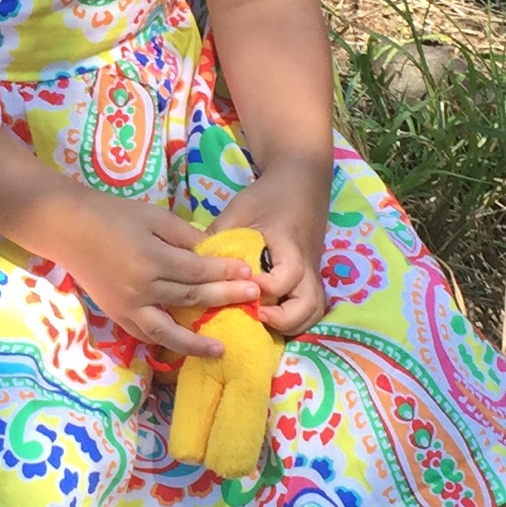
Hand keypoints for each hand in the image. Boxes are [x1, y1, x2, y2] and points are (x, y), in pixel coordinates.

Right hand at [47, 194, 262, 356]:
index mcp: (152, 259)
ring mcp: (127, 306)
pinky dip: (166, 342)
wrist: (68, 228)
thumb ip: (184, 235)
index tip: (247, 272)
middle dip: (224, 298)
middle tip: (253, 299)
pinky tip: (183, 345)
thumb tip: (211, 253)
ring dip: (196, 341)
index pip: (198, 271)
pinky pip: (145, 334)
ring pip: (168, 329)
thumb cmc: (112, 215)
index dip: (224, 272)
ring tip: (220, 349)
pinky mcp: (117, 314)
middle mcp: (142, 288)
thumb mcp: (153, 216)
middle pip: (191, 297)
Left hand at [209, 162, 331, 338]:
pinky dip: (294, 319)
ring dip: (290, 324)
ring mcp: (312, 274)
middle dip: (282, 320)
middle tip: (255, 315)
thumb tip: (192, 269)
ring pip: (313, 312)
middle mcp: (307, 265)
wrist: (300, 182)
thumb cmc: (267, 196)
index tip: (243, 287)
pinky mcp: (309, 279)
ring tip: (261, 322)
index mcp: (290, 245)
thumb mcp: (239, 210)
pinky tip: (268, 318)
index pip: (287, 276)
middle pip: (309, 306)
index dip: (266, 289)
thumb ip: (219, 239)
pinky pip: (309, 308)